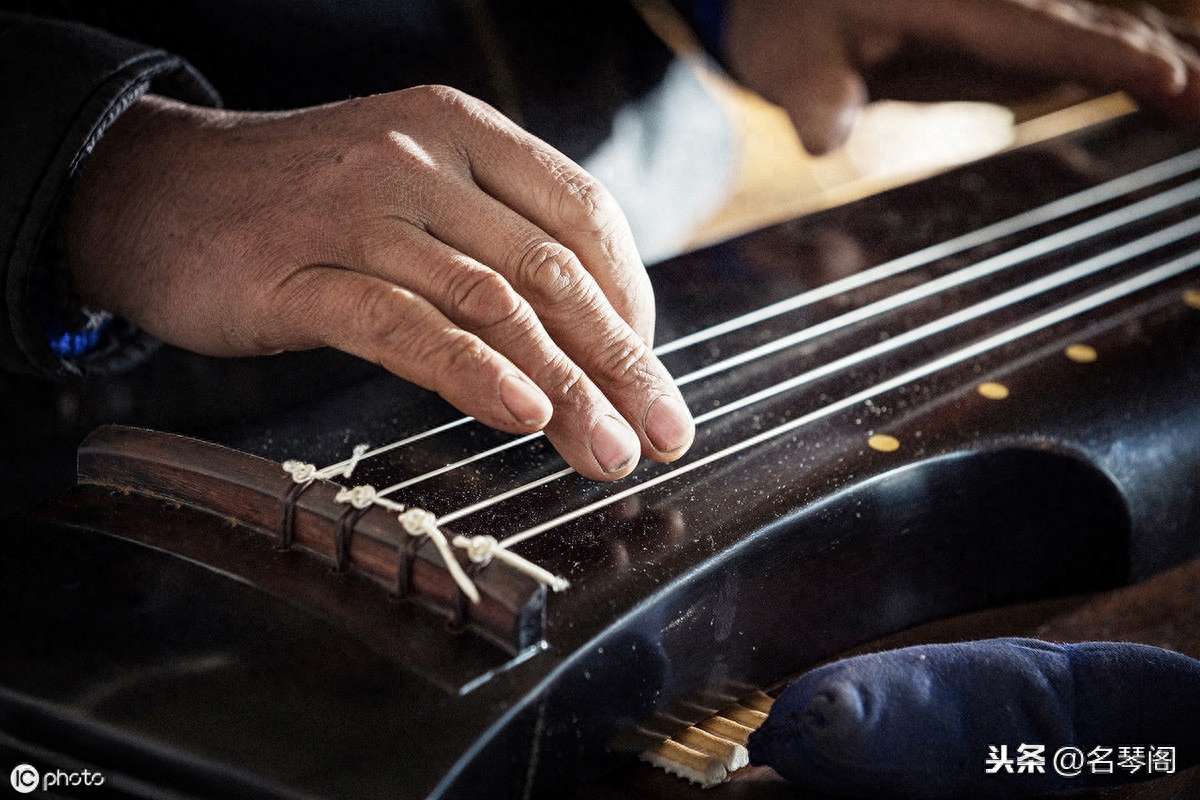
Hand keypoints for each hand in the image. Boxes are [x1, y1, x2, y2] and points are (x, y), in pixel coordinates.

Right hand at [60, 87, 694, 480]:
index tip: (648, 370)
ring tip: (608, 449)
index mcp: (462, 131)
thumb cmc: (300, 203)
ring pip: (491, 303)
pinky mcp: (300, 272)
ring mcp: (360, 212)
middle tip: (662, 430)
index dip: (631, 300)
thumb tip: (584, 331)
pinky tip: (520, 414)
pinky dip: (472, 373)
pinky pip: (405, 325)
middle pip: (550, 270)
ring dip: (565, 386)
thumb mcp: (410, 189)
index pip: (582, 214)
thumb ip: (491, 239)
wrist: (152, 190)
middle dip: (619, 362)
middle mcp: (421, 159)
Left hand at [724, 0, 1199, 153]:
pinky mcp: (1009, 35)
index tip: (1164, 74)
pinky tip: (1182, 74)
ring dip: (1171, 52)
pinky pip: (1087, 41)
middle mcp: (990, 2)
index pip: (1035, 32)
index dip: (1100, 54)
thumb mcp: (787, 61)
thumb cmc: (788, 27)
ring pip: (1106, 27)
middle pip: (1094, 25)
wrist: (787, 3)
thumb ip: (814, 98)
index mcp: (946, 3)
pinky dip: (1136, 54)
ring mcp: (1005, 14)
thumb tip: (822, 135)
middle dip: (1166, 56)